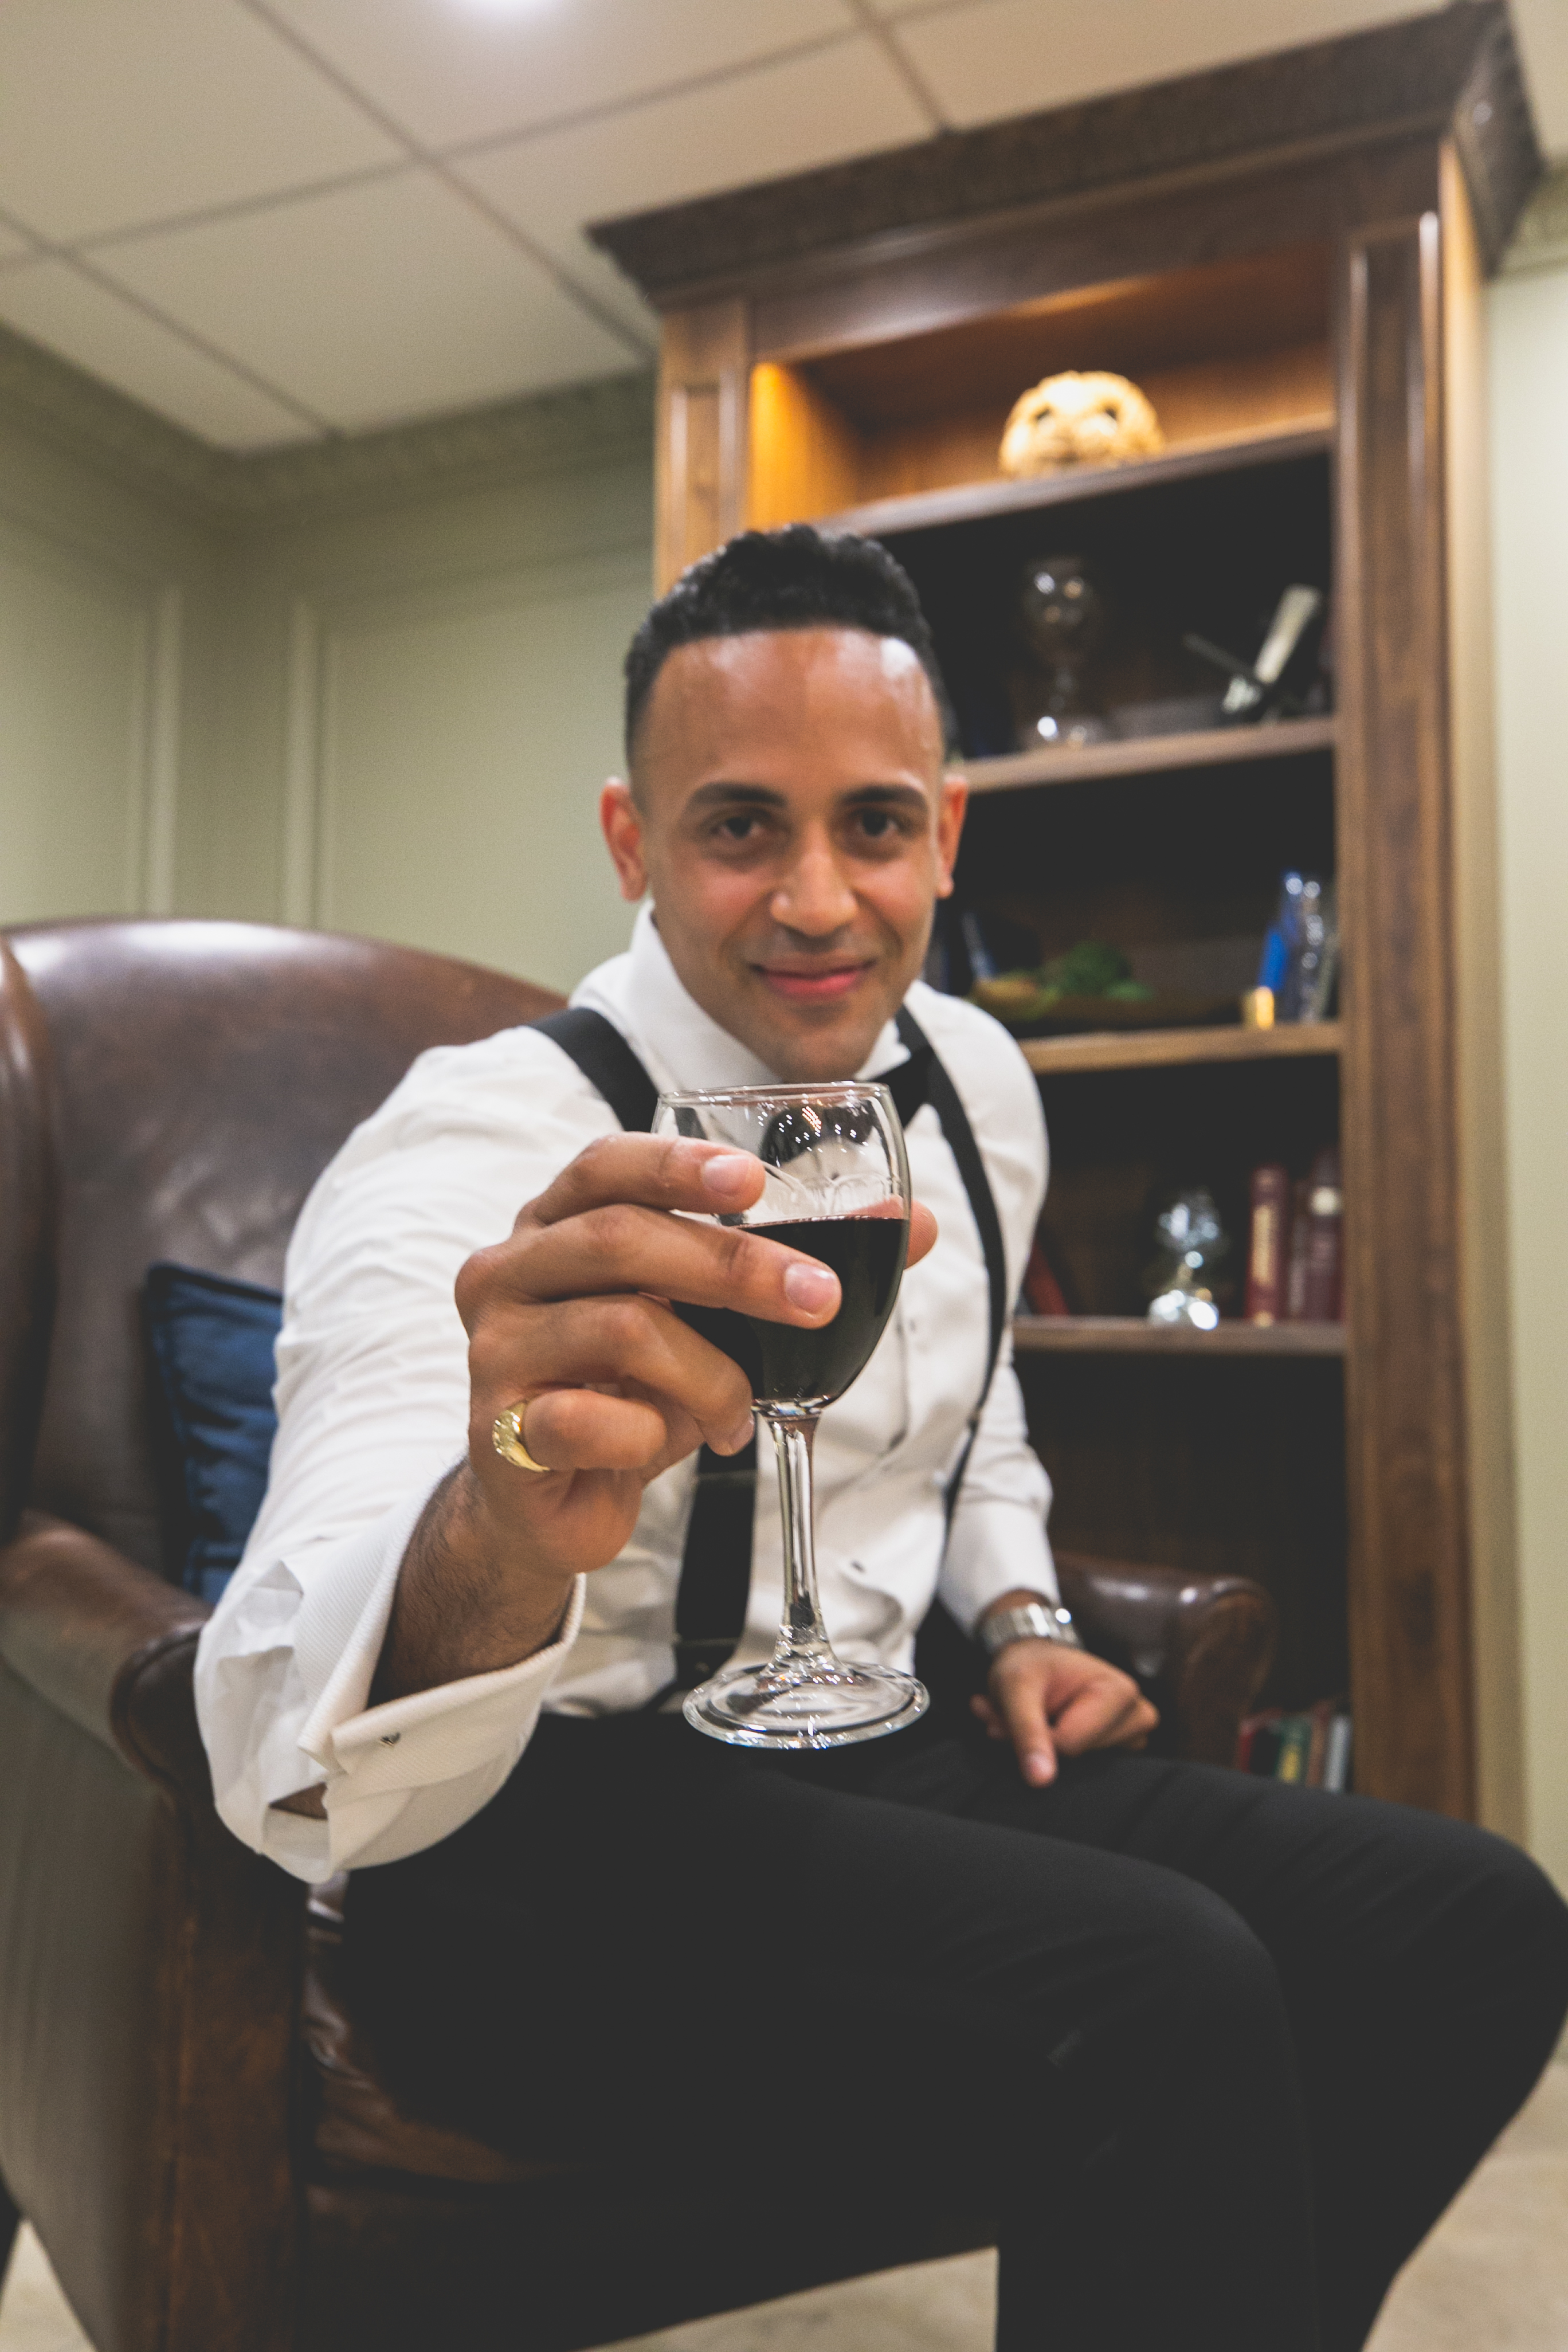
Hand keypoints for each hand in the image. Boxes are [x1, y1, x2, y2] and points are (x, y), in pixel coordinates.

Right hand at [379, 1138, 936, 1701]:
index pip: (604, 1165)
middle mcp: (509, 1272)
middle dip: (734, 1267)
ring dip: (709, 1374)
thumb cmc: (635, 1387)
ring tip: (740, 1407)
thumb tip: (917, 1227)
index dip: (676, 1163)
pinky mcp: (499, 1431)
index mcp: (554, 1223)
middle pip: (620, 1240)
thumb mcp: (711, 1321)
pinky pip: (585, 1420)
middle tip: (818, 1299)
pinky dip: (647, 1435)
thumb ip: (797, 1266)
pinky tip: (661, 1444)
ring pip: (621, 1330)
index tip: (754, 1180)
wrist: (552, 1497)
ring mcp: (496, 1350)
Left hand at [972, 1634, 1158, 1788]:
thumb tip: (1040, 1781)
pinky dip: (1062, 1756)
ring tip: (1042, 1717)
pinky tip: (1056, 1730)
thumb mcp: (1016, 1686)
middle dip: (1044, 1742)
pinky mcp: (1122, 1752)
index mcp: (1120, 1692)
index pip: (1070, 1744)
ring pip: (1080, 1769)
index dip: (1037, 1736)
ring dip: (1050, 1749)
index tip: (1022, 1713)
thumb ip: (1027, 1731)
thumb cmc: (1032, 1667)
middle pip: (1077, 1758)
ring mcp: (1132, 1738)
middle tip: (1028, 1714)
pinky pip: (1086, 1772)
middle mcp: (1137, 1716)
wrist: (1040, 1661)